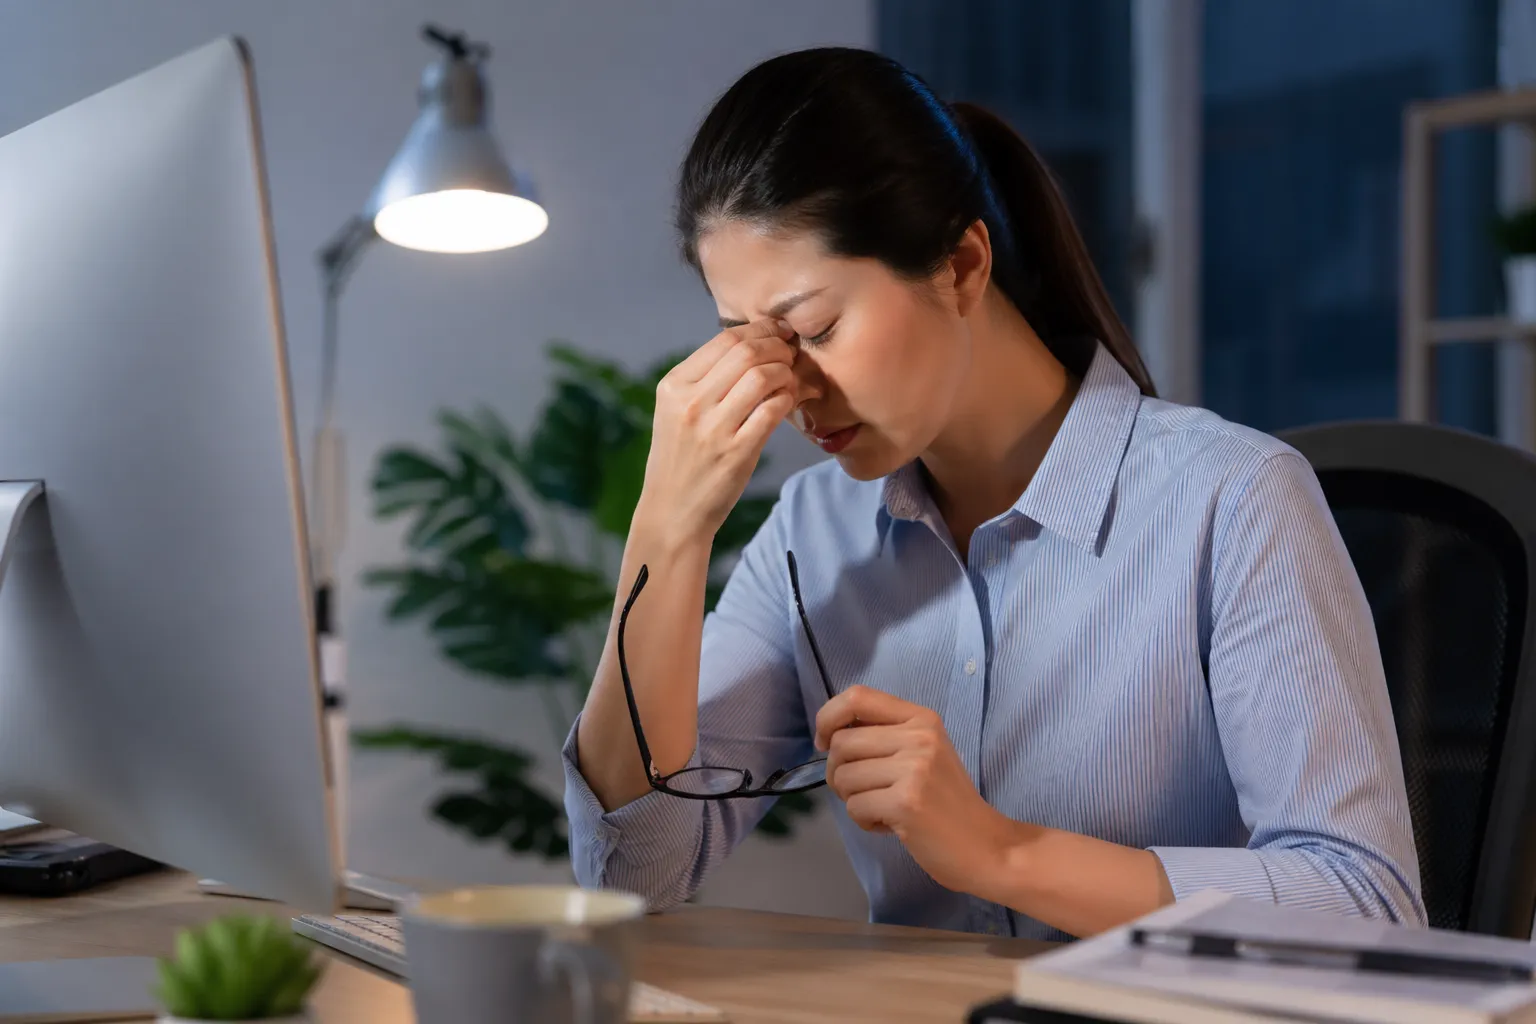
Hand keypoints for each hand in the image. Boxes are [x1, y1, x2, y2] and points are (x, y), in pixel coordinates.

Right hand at [635, 319, 798, 546]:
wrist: (672, 513)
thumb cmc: (681, 459)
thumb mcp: (677, 412)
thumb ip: (705, 380)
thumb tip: (753, 346)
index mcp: (674, 386)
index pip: (725, 340)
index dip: (760, 330)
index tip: (778, 334)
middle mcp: (690, 403)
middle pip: (746, 352)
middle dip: (778, 347)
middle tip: (791, 354)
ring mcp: (713, 428)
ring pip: (762, 377)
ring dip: (786, 372)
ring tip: (791, 380)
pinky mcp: (736, 452)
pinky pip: (773, 410)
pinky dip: (788, 399)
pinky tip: (790, 403)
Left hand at [814, 685, 1017, 894]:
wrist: (987, 847)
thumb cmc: (948, 803)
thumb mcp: (923, 754)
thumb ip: (884, 737)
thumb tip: (830, 735)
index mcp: (921, 718)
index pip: (856, 697)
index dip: (828, 717)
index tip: (825, 743)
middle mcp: (919, 736)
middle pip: (841, 743)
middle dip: (838, 773)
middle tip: (862, 793)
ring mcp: (914, 768)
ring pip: (843, 776)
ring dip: (853, 800)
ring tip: (883, 809)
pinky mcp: (906, 802)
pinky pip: (855, 807)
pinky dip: (865, 822)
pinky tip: (892, 826)